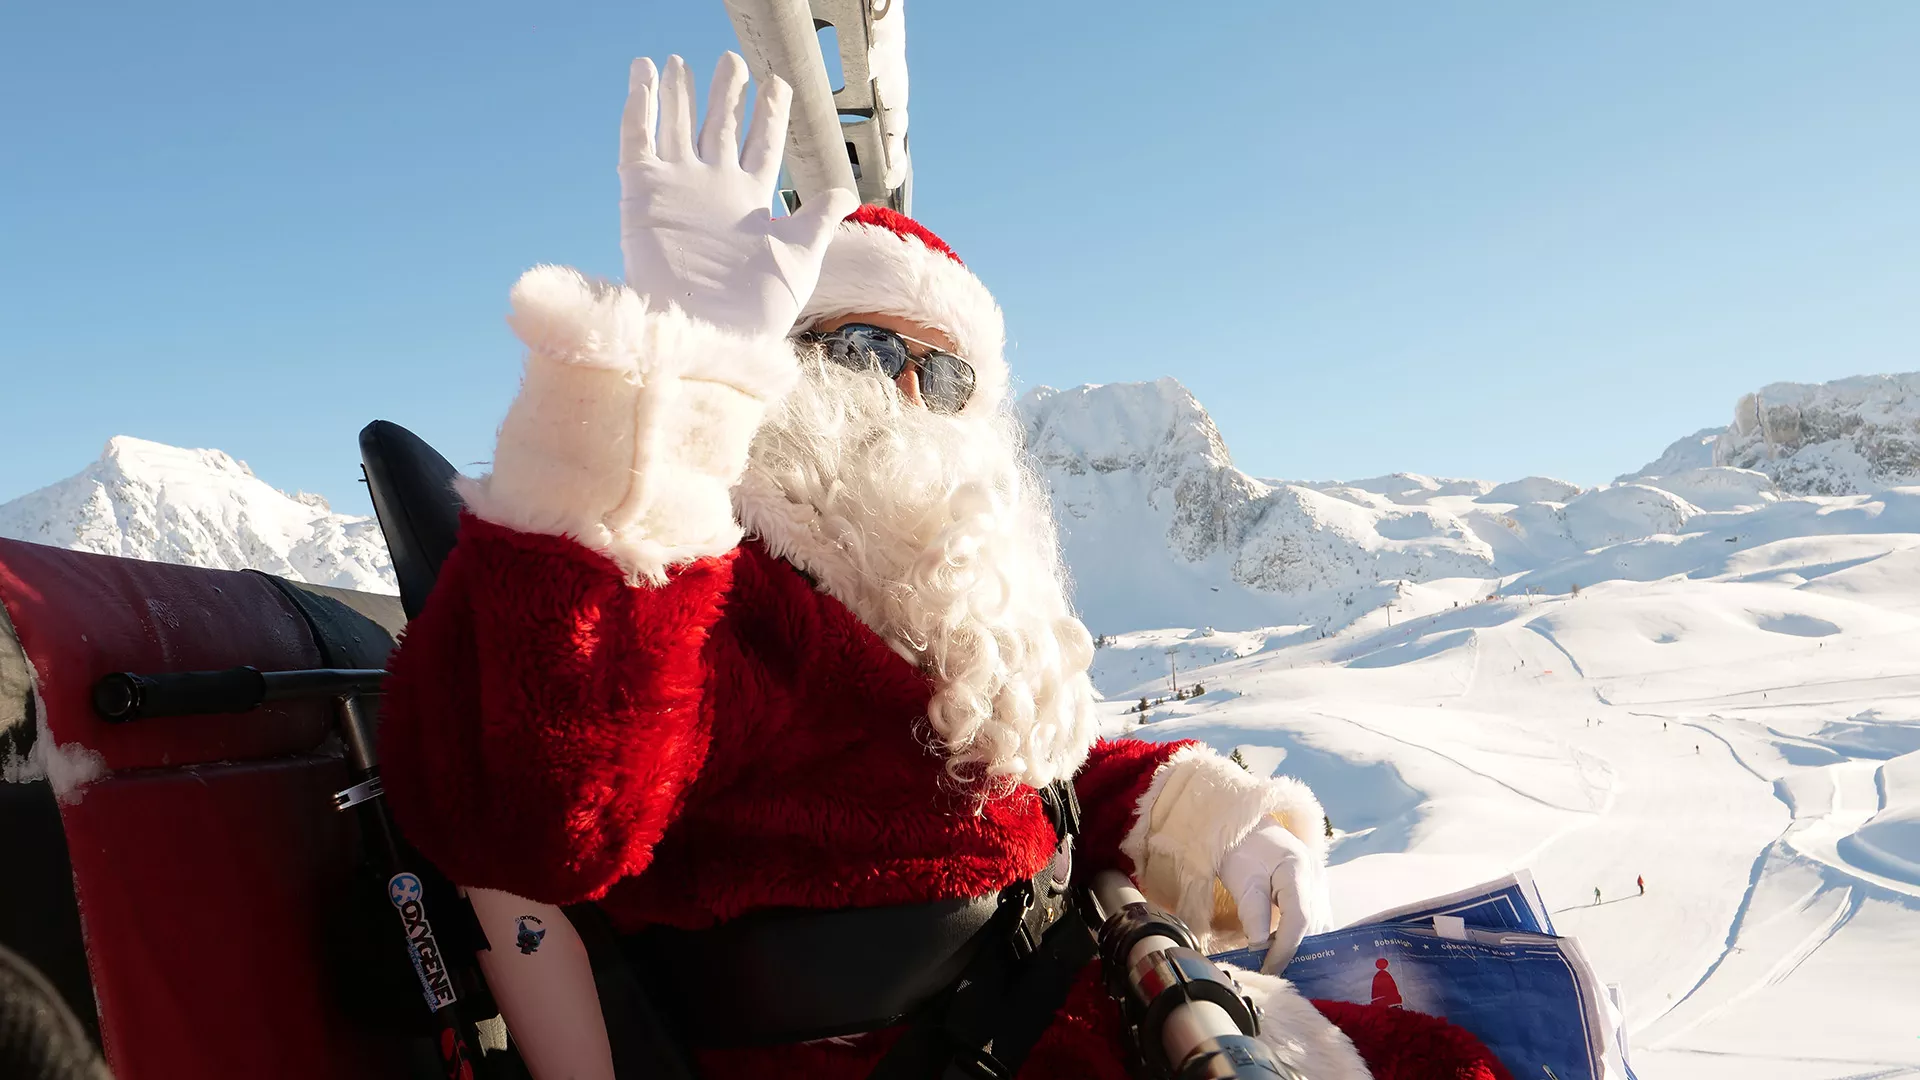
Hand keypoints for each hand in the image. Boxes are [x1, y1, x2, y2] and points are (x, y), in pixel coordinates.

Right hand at [619, 53, 857, 334]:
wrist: (713, 331)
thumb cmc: (760, 305)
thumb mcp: (801, 254)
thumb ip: (819, 217)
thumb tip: (846, 191)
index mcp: (750, 198)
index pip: (761, 142)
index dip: (769, 112)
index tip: (777, 81)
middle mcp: (713, 188)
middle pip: (718, 127)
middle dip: (725, 94)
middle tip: (731, 59)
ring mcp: (676, 187)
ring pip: (676, 125)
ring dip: (678, 93)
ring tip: (679, 61)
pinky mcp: (642, 193)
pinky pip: (637, 140)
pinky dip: (639, 107)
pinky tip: (644, 75)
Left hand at [1219, 821, 1332, 973]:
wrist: (1246, 825)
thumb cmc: (1239, 847)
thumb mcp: (1240, 877)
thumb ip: (1252, 911)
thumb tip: (1260, 946)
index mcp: (1298, 868)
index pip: (1299, 919)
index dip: (1285, 949)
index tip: (1267, 969)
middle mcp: (1316, 876)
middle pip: (1313, 925)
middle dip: (1293, 952)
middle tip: (1269, 971)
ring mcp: (1320, 883)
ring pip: (1318, 926)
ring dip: (1299, 946)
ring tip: (1275, 963)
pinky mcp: (1316, 890)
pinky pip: (1315, 920)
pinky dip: (1301, 936)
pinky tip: (1282, 947)